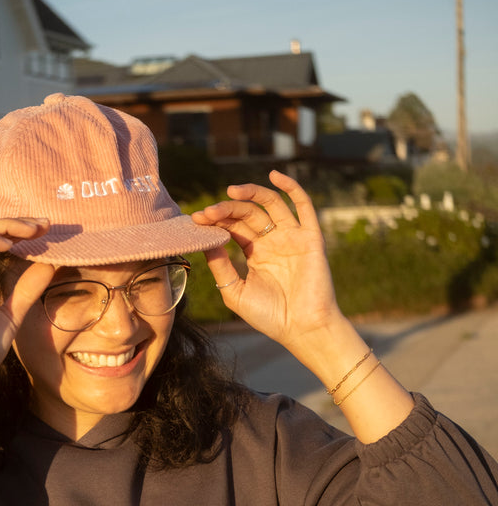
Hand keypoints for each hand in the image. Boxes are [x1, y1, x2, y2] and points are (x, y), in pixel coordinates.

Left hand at [192, 171, 342, 351]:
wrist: (302, 329)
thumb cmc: (269, 316)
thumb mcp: (235, 291)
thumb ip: (220, 266)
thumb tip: (206, 240)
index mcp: (256, 253)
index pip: (234, 227)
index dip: (216, 220)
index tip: (196, 219)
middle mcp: (273, 241)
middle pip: (248, 213)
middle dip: (227, 210)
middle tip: (207, 213)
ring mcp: (292, 237)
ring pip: (271, 204)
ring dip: (251, 193)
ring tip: (231, 191)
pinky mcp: (310, 238)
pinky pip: (303, 206)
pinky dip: (291, 188)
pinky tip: (274, 176)